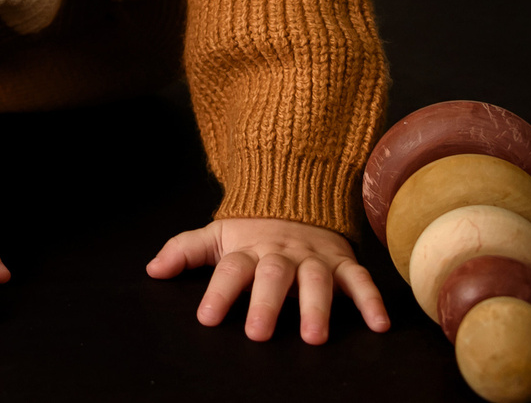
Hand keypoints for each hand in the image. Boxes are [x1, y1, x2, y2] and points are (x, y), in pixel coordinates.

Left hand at [147, 216, 389, 344]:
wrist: (296, 193)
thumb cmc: (252, 228)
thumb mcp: (217, 235)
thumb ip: (185, 251)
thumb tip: (151, 271)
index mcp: (248, 249)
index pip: (230, 269)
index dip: (219, 292)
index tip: (207, 318)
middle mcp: (281, 254)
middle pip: (272, 276)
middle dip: (266, 304)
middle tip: (258, 334)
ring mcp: (314, 257)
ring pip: (316, 280)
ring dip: (316, 307)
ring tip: (313, 337)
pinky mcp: (343, 262)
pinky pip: (360, 280)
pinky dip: (371, 300)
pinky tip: (379, 325)